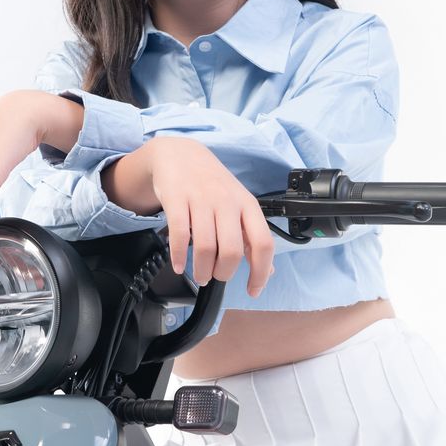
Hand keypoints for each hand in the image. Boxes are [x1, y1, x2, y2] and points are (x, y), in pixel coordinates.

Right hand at [146, 138, 275, 296]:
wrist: (181, 154)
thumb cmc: (213, 184)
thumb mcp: (240, 205)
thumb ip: (253, 237)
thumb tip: (268, 270)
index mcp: (248, 206)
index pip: (263, 244)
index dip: (260, 272)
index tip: (253, 290)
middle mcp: (227, 202)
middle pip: (232, 251)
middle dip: (223, 273)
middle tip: (216, 277)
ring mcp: (201, 199)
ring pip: (205, 247)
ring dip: (201, 270)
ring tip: (199, 275)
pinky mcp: (177, 199)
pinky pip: (179, 235)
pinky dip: (178, 257)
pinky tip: (178, 265)